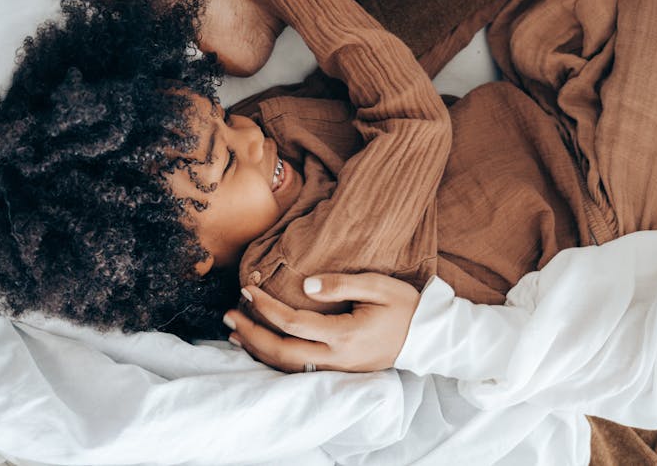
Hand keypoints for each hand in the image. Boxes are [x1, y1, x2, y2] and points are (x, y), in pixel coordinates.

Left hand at [223, 273, 420, 372]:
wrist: (428, 338)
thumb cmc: (405, 307)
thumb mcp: (378, 285)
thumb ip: (341, 284)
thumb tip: (307, 284)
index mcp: (344, 335)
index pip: (293, 323)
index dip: (265, 307)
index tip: (248, 289)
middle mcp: (337, 357)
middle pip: (281, 352)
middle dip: (251, 333)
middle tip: (228, 314)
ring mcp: (338, 369)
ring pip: (287, 367)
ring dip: (258, 350)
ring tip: (234, 333)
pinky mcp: (340, 372)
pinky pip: (298, 370)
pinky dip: (275, 360)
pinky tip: (261, 348)